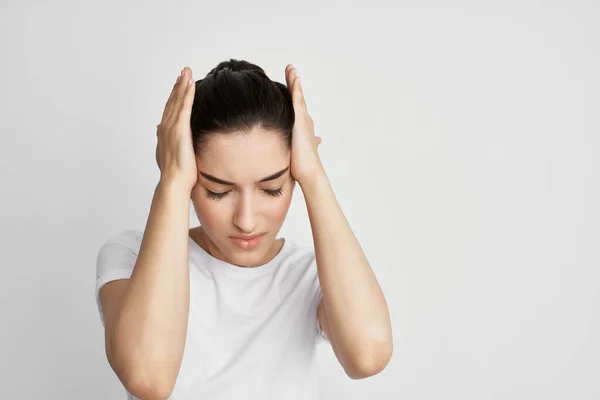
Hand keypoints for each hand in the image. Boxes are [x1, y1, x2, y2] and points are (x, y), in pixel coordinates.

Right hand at [155, 67, 196, 191]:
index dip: (174, 96)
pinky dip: (186, 94)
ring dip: (182, 85)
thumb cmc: (175, 174)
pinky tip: (190, 83)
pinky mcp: (180, 129)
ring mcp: (171, 127)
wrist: (174, 182)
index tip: (178, 84)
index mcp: (164, 133)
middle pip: (172, 101)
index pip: (170, 110)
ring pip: (177, 101)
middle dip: (178, 85)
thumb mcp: (168, 153)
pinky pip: (184, 107)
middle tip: (183, 72)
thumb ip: (164, 140)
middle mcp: (165, 127)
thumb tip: (159, 130)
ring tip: (187, 72)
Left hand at [285, 64, 322, 185]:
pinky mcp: (300, 120)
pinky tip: (294, 77)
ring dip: (294, 81)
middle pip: (298, 99)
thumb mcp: (294, 154)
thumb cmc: (301, 168)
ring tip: (291, 68)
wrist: (309, 172)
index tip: (291, 85)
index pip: (296, 109)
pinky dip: (295, 87)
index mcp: (302, 129)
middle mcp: (305, 122)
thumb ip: (294, 148)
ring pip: (298, 96)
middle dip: (294, 84)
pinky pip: (297, 99)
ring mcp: (303, 120)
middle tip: (291, 70)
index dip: (293, 97)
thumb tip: (300, 151)